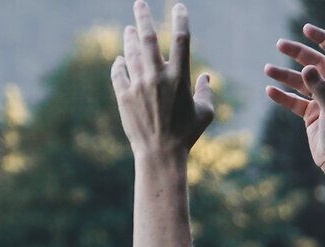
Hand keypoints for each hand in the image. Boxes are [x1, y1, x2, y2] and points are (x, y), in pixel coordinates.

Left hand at [111, 1, 213, 158]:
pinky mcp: (123, 95)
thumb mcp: (205, 115)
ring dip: (129, 38)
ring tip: (128, 30)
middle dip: (143, 17)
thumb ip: (206, 92)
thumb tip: (204, 76)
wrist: (160, 154)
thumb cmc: (187, 135)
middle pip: (148, 37)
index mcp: (179, 78)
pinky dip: (119, 63)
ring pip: (131, 52)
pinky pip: (118, 72)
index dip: (181, 19)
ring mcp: (138, 84)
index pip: (182, 40)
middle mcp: (157, 76)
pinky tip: (120, 59)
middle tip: (139, 3)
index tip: (179, 7)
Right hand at [264, 24, 324, 169]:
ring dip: (285, 74)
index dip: (323, 38)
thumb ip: (320, 89)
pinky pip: (294, 99)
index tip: (305, 29)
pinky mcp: (310, 113)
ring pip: (301, 81)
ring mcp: (321, 100)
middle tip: (280, 45)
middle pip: (314, 62)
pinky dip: (283, 95)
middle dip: (297, 53)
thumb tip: (307, 67)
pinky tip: (270, 91)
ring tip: (268, 70)